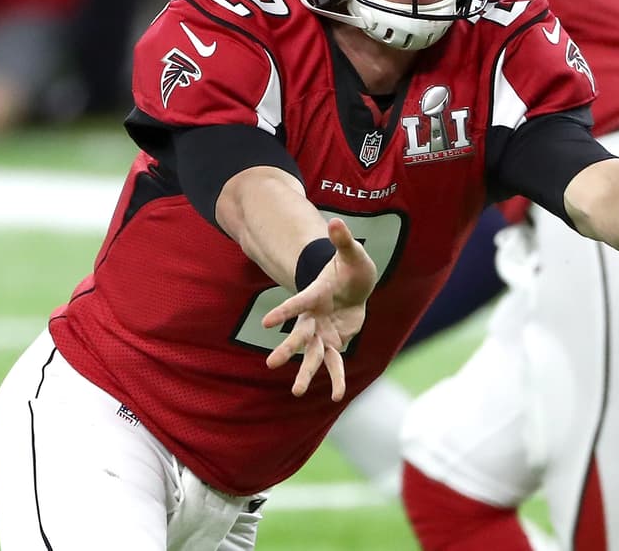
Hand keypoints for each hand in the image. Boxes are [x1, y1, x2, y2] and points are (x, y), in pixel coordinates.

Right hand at [261, 218, 376, 400]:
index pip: (299, 304)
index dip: (284, 312)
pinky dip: (336, 380)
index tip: (267, 323)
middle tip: (271, 364)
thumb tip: (335, 221)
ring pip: (312, 355)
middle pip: (299, 336)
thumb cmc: (349, 268)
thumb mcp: (352, 254)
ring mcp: (323, 332)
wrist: (352, 287)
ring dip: (305, 373)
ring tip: (296, 392)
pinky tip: (336, 397)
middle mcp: (314, 317)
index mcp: (316, 295)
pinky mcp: (335, 342)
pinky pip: (335, 364)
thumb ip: (343, 240)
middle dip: (287, 349)